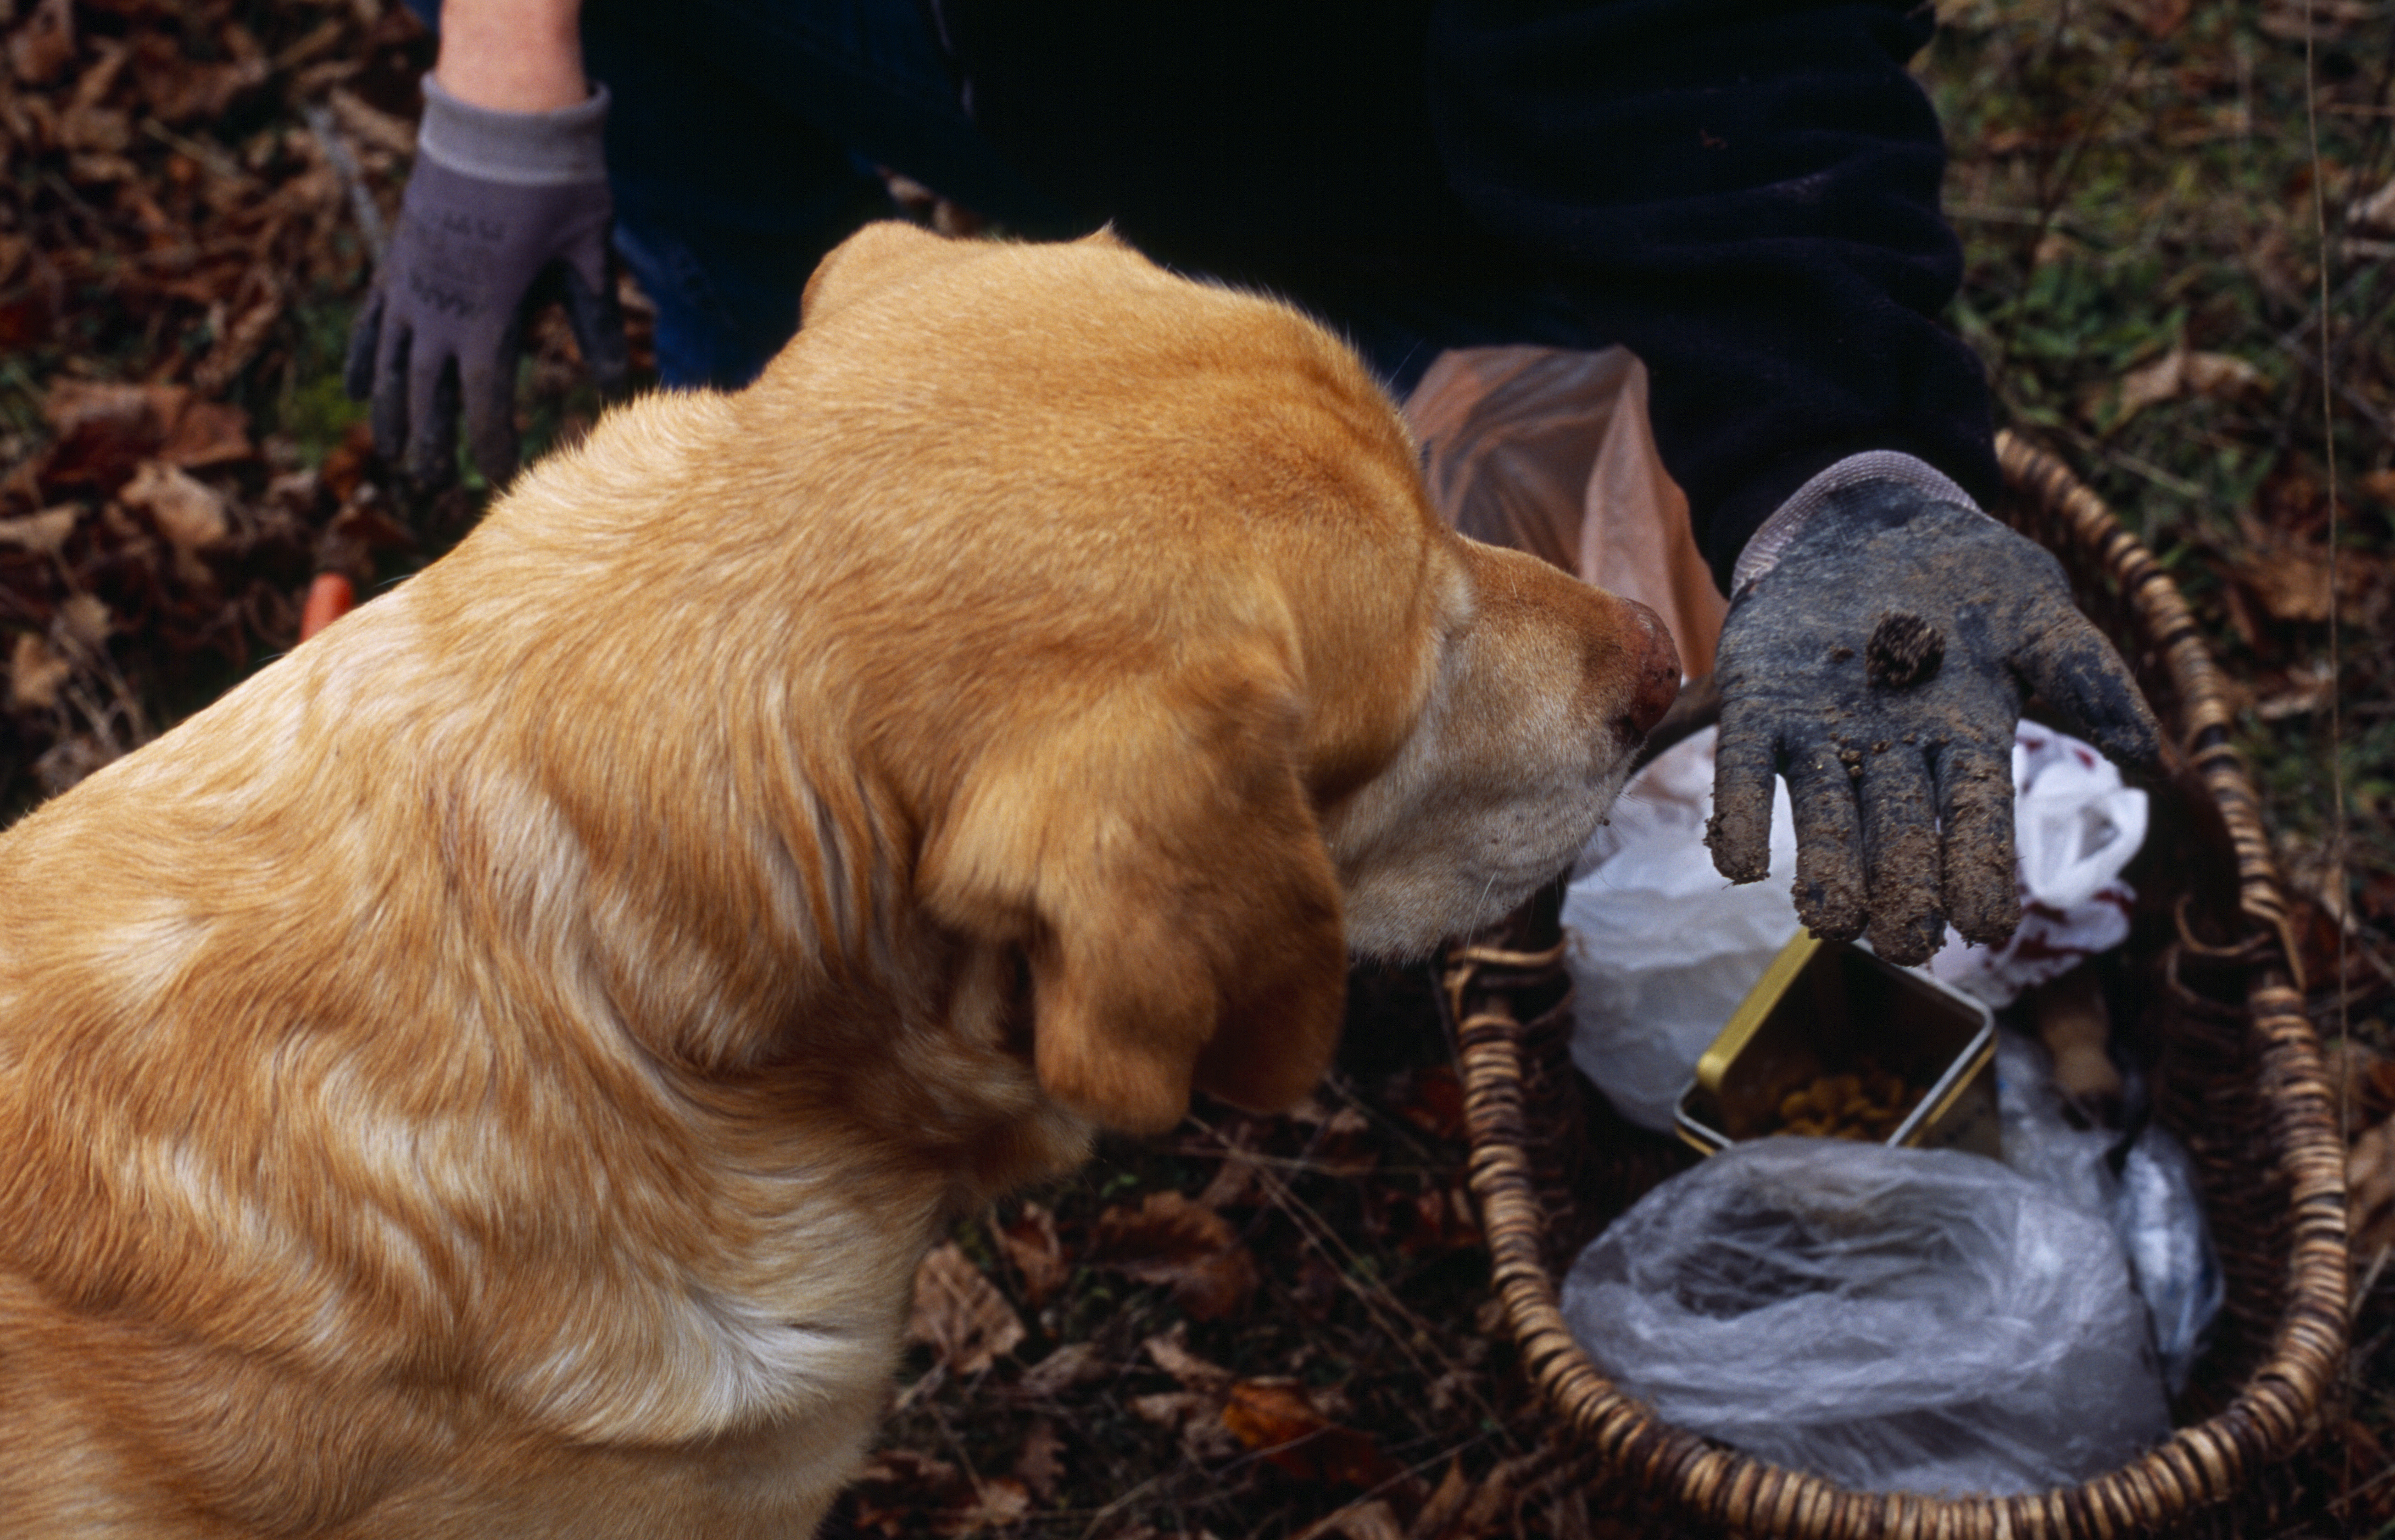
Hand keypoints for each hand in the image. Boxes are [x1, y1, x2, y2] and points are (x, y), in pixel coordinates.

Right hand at [345, 76, 623, 483]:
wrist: (500, 120)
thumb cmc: (556, 188)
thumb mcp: (588, 256)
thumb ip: (597, 322)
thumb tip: (620, 387)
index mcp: (490, 317)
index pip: (484, 400)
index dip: (492, 444)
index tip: (501, 480)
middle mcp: (440, 309)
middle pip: (428, 394)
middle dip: (433, 443)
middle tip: (433, 487)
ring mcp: (412, 285)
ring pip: (391, 365)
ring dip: (391, 414)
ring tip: (392, 457)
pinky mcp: (399, 260)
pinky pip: (372, 321)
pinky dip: (364, 359)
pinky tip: (358, 392)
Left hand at [1704, 470, 2160, 964]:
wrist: (1872, 521)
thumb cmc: (1966, 580)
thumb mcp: (2037, 612)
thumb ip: (2087, 673)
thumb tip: (2148, 750)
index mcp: (1963, 743)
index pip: (1978, 823)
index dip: (1982, 874)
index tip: (1986, 928)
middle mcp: (1890, 756)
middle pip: (1900, 839)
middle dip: (1903, 894)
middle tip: (1903, 944)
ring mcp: (1821, 736)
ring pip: (1824, 821)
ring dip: (1826, 873)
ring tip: (1827, 921)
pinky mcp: (1758, 710)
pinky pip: (1745, 773)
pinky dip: (1739, 818)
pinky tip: (1738, 864)